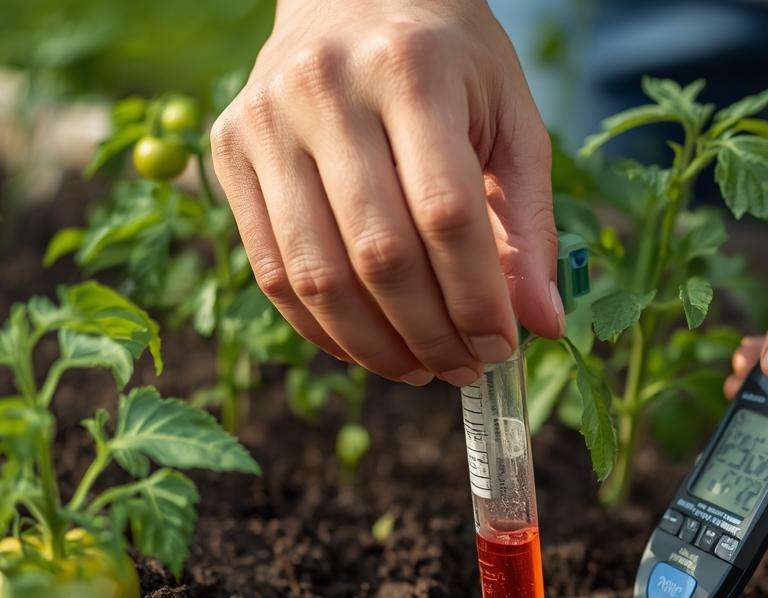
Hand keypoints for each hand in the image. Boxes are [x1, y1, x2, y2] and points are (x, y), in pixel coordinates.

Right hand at [210, 0, 562, 388]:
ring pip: (314, 274)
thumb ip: (530, 222)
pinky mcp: (226, 149)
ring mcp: (263, 120)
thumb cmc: (447, 60)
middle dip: (430, 332)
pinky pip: (269, 270)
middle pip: (378, 253)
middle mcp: (324, 89)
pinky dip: (321, 327)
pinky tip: (368, 345)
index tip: (504, 345)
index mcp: (409, 69)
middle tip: (465, 365)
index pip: (444, 214)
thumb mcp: (510, 116)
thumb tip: (542, 325)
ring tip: (421, 368)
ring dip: (374, 345)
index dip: (476, 297)